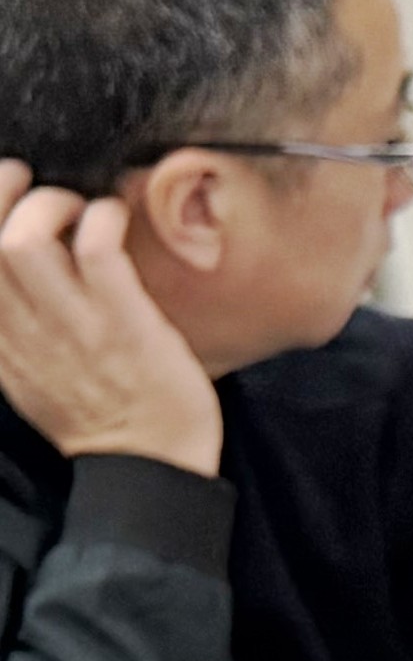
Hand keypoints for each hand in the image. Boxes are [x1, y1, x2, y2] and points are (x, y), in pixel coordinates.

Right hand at [0, 165, 220, 479]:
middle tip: (42, 191)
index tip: (2, 192)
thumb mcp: (28, 375)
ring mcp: (74, 327)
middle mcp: (25, 331)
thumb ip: (10, 331)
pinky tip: (114, 219)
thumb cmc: (100, 418)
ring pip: (27, 238)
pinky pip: (98, 250)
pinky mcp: (125, 326)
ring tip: (80, 207)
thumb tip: (9, 274)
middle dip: (8, 193)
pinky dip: (102, 219)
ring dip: (54, 203)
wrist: (151, 469)